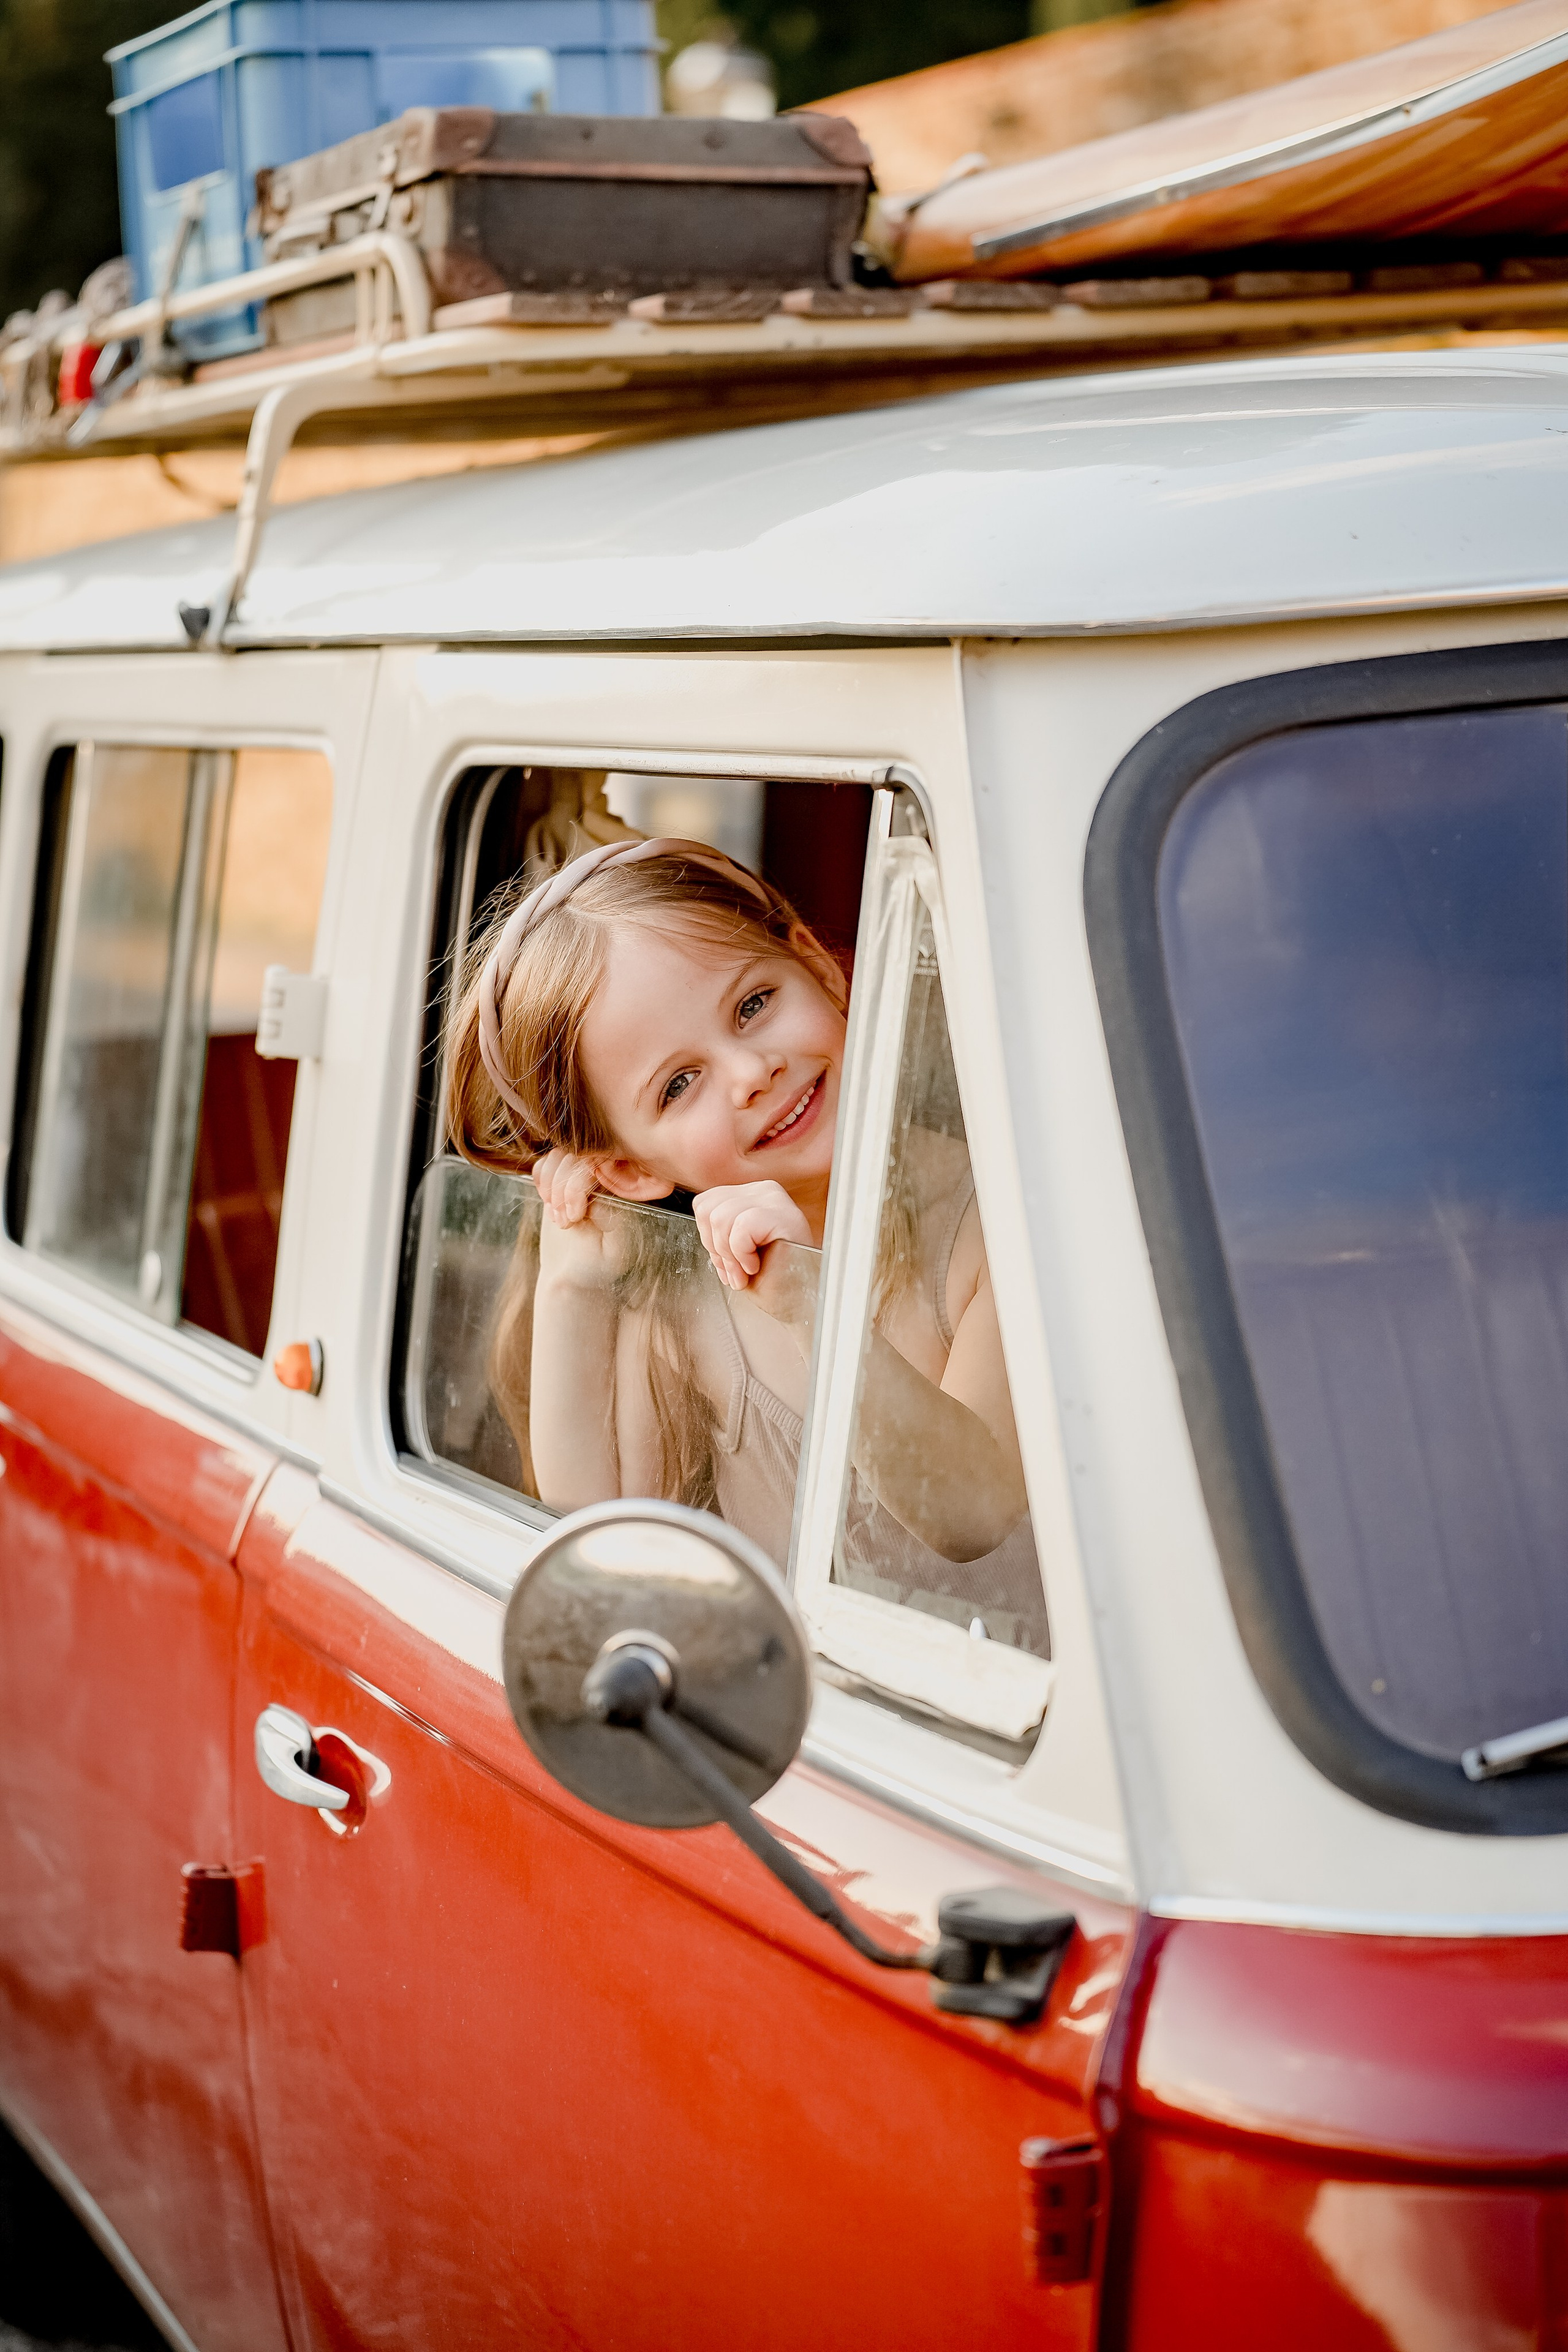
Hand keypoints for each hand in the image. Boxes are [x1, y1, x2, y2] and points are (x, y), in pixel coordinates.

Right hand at [531, 1151, 628, 1290]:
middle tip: (562, 1222)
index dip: (577, 1189)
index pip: (598, 1168)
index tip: (573, 1218)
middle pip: (576, 1158)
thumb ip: (609, 1220)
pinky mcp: (561, 1179)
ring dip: (550, 1185)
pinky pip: (546, 1163)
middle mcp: (605, 1179)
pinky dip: (541, 1181)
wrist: (572, 1274)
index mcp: (623, 1192)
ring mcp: (582, 1177)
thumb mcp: (611, 1251)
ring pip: (560, 1156)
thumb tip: (596, 1193)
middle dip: (561, 1189)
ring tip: (556, 1216)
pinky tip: (548, 1206)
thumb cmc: (595, 1267)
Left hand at [693, 1181, 810, 1289]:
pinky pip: (741, 1228)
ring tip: (747, 1269)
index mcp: (752, 1195)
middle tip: (736, 1270)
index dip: (708, 1238)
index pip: (706, 1203)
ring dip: (730, 1255)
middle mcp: (764, 1191)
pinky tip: (758, 1264)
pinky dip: (743, 1254)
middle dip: (715, 1247)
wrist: (798, 1302)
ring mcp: (774, 1199)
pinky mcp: (781, 1214)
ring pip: (720, 1218)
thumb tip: (702, 1225)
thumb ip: (718, 1231)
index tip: (728, 1261)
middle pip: (708, 1209)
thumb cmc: (773, 1280)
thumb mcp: (734, 1251)